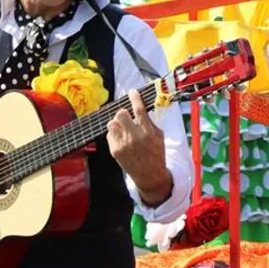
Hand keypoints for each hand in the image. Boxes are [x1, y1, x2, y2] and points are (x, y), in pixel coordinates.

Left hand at [107, 90, 171, 206]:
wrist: (149, 175)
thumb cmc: (156, 153)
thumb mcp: (159, 136)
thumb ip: (149, 122)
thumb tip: (140, 107)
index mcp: (148, 132)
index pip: (139, 109)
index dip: (135, 97)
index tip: (132, 92)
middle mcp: (134, 137)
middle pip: (121, 113)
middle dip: (124, 112)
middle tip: (128, 115)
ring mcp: (122, 144)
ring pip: (112, 123)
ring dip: (118, 123)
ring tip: (124, 127)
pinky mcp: (114, 150)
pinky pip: (109, 134)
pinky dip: (115, 133)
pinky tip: (122, 138)